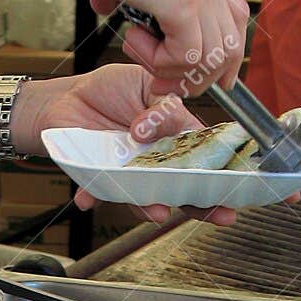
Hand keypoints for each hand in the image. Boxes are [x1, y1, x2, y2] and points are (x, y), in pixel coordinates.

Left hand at [14, 66, 237, 227]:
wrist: (67, 99)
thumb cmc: (110, 89)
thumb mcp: (144, 84)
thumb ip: (162, 106)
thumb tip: (163, 125)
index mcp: (173, 136)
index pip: (202, 157)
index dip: (219, 175)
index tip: (234, 189)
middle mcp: (154, 160)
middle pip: (182, 188)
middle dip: (201, 204)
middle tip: (221, 216)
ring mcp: (130, 173)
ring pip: (144, 196)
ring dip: (150, 206)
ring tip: (158, 212)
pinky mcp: (102, 178)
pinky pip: (100, 191)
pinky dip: (93, 194)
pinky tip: (87, 198)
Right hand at [42, 0, 248, 89]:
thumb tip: (108, 8)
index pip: (234, 15)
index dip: (222, 53)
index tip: (198, 75)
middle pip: (232, 41)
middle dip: (203, 76)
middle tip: (163, 86)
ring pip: (211, 56)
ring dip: (174, 70)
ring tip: (137, 55)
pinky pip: (186, 55)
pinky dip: (159, 62)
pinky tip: (131, 40)